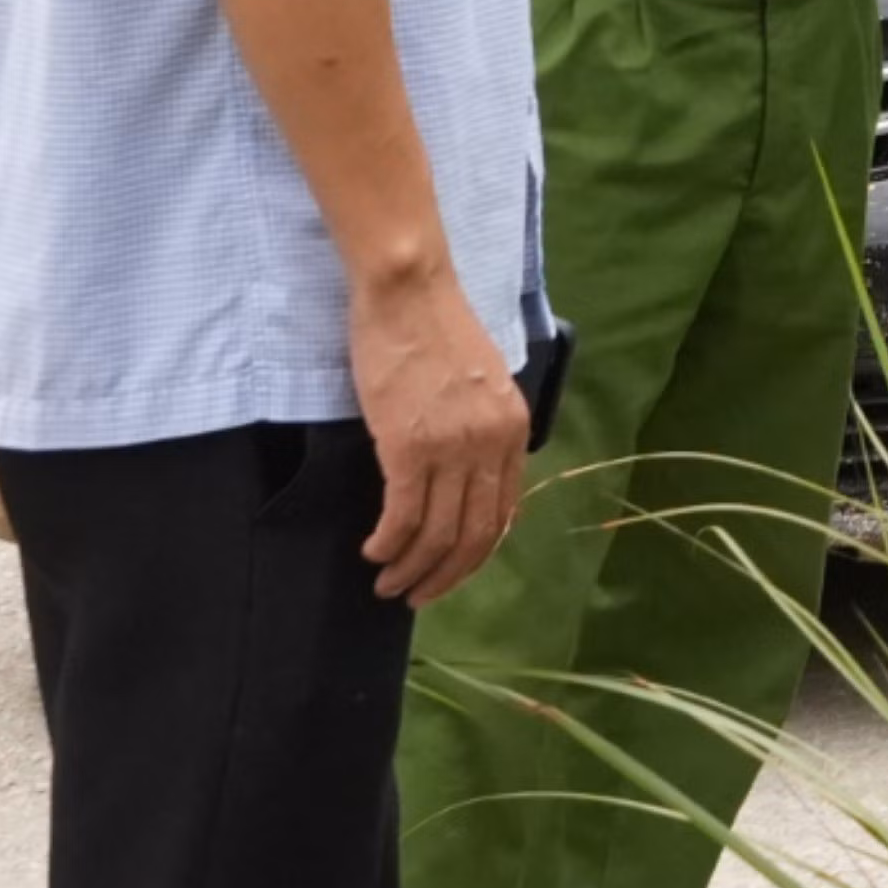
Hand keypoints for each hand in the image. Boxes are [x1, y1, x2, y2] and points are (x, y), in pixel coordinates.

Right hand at [349, 259, 531, 603]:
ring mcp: (451, 448)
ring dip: (410, 569)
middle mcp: (490, 446)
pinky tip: (374, 552)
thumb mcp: (480, 384)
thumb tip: (466, 479)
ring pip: (435, 534)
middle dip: (444, 576)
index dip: (474, 555)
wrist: (408, 291)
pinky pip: (402, 516)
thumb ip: (482, 431)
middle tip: (416, 595)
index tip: (449, 572)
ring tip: (388, 584)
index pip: (502, 515)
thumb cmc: (435, 329)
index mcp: (513, 432)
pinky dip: (387, 544)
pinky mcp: (408, 446)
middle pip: (472, 536)